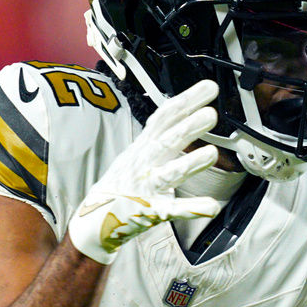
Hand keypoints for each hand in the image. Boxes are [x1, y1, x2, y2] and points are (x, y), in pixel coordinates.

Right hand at [68, 79, 220, 263]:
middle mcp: (144, 163)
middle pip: (167, 141)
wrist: (95, 219)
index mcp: (144, 146)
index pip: (165, 118)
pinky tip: (210, 207)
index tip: (209, 88)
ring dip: (190, 162)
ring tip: (211, 154)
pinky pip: (172, 210)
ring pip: (169, 173)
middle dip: (188, 126)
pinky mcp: (150, 212)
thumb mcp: (138, 151)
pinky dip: (191, 209)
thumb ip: (163, 133)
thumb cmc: (123, 182)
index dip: (186, 101)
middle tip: (211, 113)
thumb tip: (186, 109)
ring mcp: (146, 187)